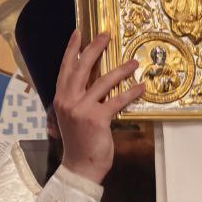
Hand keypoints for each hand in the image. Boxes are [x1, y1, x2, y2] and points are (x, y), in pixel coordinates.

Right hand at [52, 30, 144, 184]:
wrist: (80, 167)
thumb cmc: (79, 143)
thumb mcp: (72, 117)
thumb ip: (78, 100)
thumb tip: (94, 82)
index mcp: (61, 99)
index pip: (65, 69)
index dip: (72, 50)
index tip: (79, 33)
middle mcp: (68, 101)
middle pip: (82, 68)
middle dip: (94, 49)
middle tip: (106, 35)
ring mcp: (81, 110)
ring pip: (103, 82)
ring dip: (120, 70)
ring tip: (133, 62)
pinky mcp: (97, 119)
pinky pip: (117, 101)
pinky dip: (130, 93)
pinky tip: (141, 87)